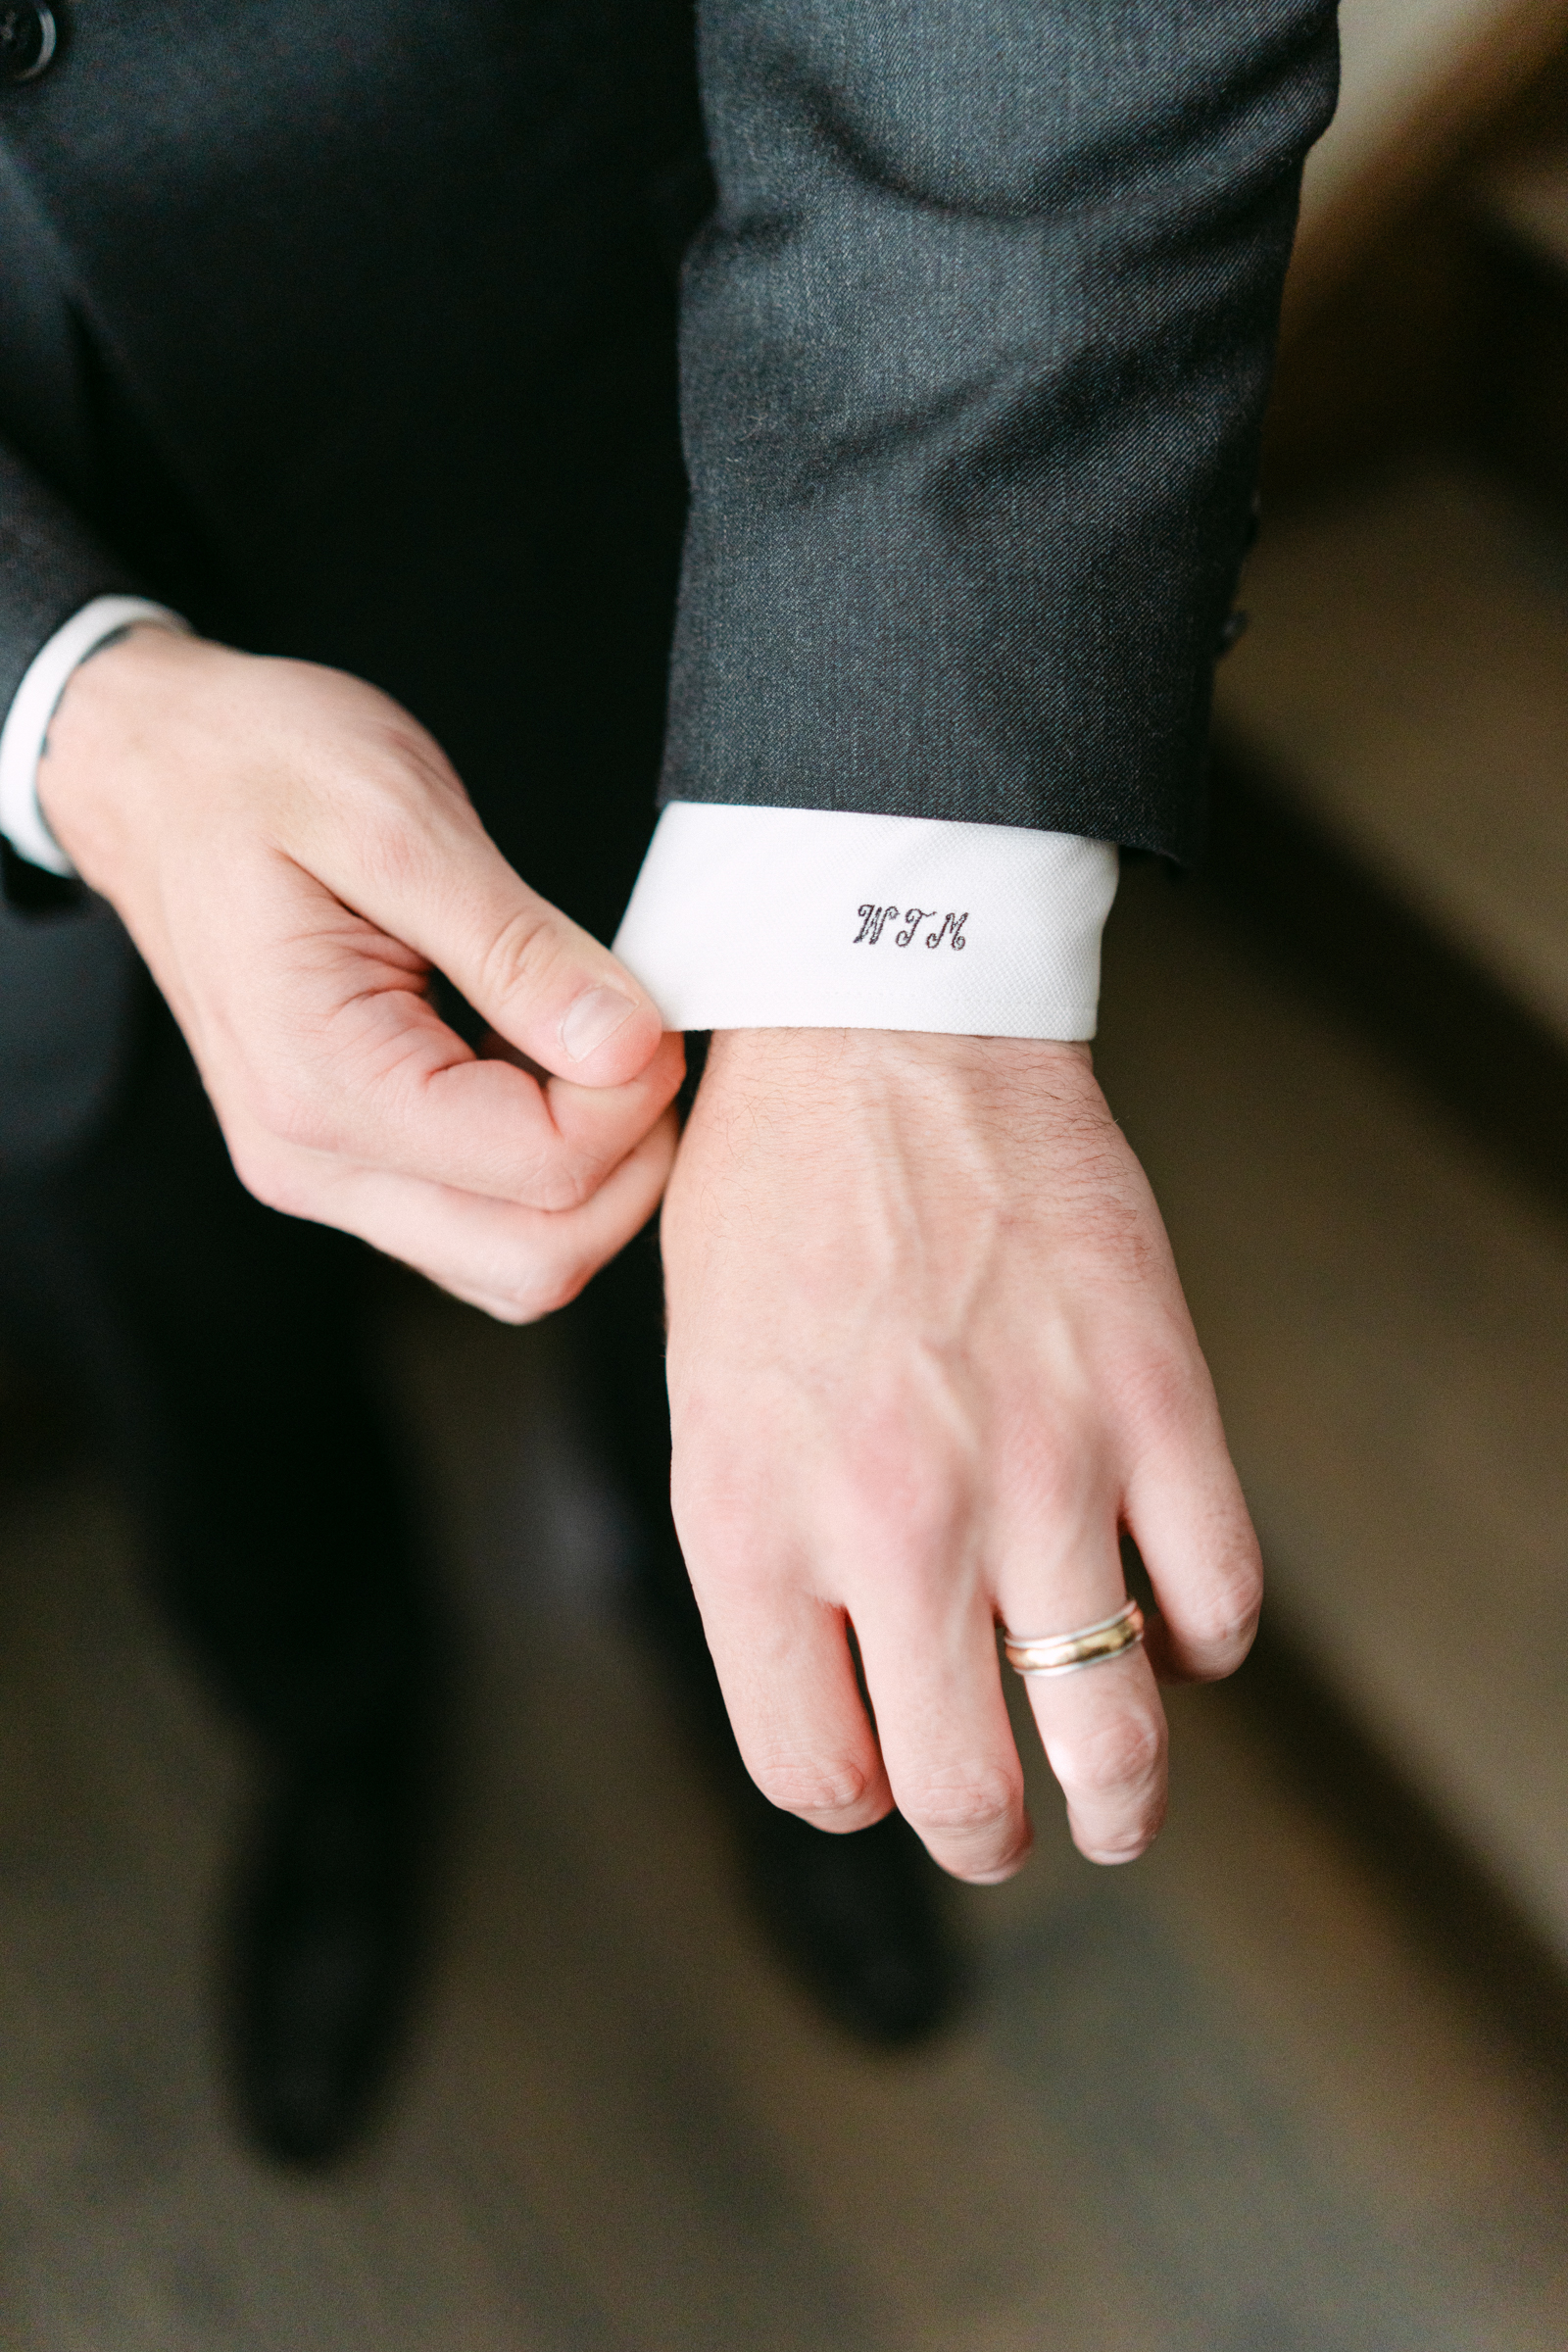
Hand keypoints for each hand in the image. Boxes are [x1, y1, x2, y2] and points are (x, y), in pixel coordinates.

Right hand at [40, 627, 682, 1317]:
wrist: (153, 768)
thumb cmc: (258, 766)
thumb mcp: (400, 821)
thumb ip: (520, 949)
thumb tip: (629, 1046)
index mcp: (320, 1079)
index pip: (544, 1167)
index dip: (635, 1095)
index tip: (646, 1004)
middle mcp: (310, 1162)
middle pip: (538, 1259)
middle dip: (629, 1159)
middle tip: (634, 1034)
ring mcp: (323, 1177)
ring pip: (517, 1263)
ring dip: (594, 1176)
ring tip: (584, 1045)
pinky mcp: (343, 1167)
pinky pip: (480, 1228)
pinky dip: (544, 1173)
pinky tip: (539, 1065)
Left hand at [659, 1029, 1259, 1878]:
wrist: (880, 1025)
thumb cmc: (772, 1200)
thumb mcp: (703, 1388)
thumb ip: (761, 1548)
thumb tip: (840, 1681)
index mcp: (748, 1520)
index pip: (812, 1771)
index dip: (850, 1793)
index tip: (875, 1773)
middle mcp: (890, 1519)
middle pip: (964, 1792)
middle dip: (984, 1833)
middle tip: (1001, 1826)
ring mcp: (1038, 1465)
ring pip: (1111, 1735)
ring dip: (1119, 1795)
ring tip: (1116, 1800)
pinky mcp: (1156, 1401)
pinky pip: (1219, 1601)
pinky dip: (1201, 1639)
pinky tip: (1172, 1618)